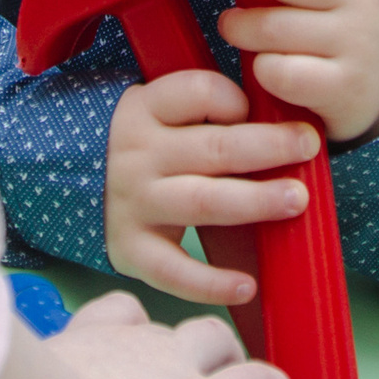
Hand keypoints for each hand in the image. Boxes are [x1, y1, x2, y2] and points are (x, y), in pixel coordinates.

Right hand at [105, 70, 318, 303]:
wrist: (70, 184)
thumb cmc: (146, 148)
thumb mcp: (161, 113)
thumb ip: (206, 112)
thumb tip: (278, 113)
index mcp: (147, 111)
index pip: (196, 92)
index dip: (232, 98)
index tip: (254, 107)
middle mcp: (139, 155)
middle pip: (214, 148)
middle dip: (268, 146)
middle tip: (308, 145)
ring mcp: (134, 203)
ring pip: (202, 201)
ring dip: (254, 201)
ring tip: (296, 200)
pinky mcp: (132, 249)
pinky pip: (174, 271)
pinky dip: (211, 283)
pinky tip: (247, 285)